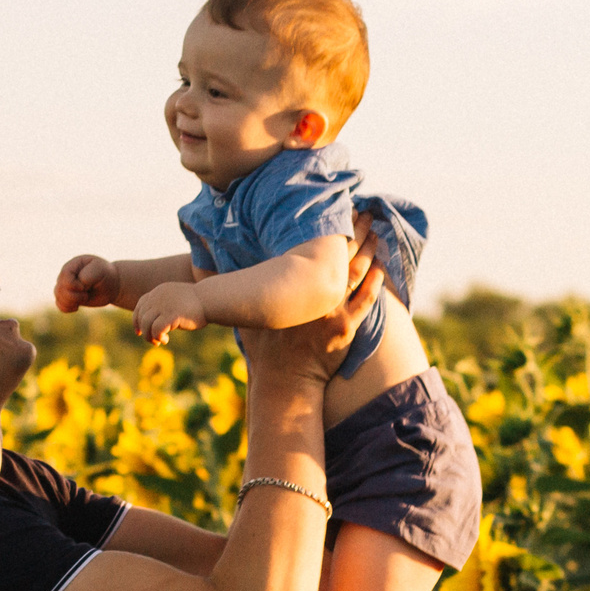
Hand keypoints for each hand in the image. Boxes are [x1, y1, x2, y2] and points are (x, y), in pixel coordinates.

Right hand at [55, 255, 120, 311]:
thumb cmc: (106, 275)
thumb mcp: (100, 270)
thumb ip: (88, 275)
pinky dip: (66, 308)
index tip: (84, 287)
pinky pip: (59, 304)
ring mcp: (65, 285)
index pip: (65, 276)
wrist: (110, 285)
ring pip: (58, 296)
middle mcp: (66, 274)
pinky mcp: (67, 296)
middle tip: (86, 295)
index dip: (72, 285)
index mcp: (73, 265)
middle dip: (73, 296)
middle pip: (60, 287)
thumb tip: (78, 285)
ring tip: (84, 299)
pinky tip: (76, 307)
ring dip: (70, 302)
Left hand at [134, 282, 208, 342]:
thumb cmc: (199, 304)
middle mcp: (158, 296)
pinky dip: (158, 337)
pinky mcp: (171, 315)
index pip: (141, 304)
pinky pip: (156, 329)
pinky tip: (166, 340)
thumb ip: (167, 308)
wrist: (211, 299)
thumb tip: (159, 324)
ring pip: (146, 324)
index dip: (137, 319)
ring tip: (159, 342)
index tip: (139, 332)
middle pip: (141, 316)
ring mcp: (164, 305)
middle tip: (155, 341)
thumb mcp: (178, 301)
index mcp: (160, 291)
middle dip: (144, 331)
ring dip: (149, 336)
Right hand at [236, 219, 380, 385]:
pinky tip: (381, 267)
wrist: (284, 380)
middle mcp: (314, 295)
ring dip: (369, 251)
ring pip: (358, 273)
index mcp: (292, 286)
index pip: (315, 247)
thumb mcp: (248, 313)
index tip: (338, 210)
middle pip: (341, 254)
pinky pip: (366, 300)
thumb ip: (240, 288)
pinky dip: (375, 282)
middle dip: (356, 231)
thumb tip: (208, 264)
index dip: (330, 227)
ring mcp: (333, 311)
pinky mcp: (347, 328)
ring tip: (376, 233)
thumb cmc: (265, 348)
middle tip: (365, 212)